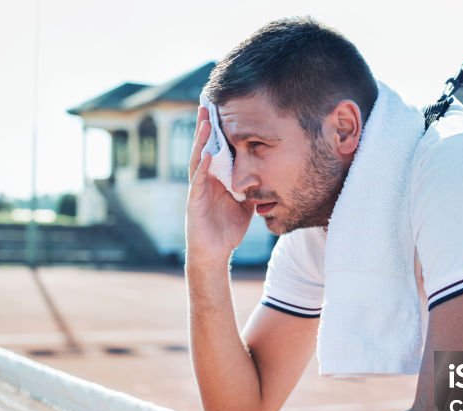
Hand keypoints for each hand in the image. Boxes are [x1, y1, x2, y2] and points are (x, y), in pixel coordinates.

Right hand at [185, 106, 253, 265]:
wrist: (215, 254)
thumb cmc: (227, 229)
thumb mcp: (246, 204)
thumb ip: (252, 187)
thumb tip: (269, 175)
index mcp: (215, 179)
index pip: (216, 150)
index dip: (217, 131)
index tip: (220, 109)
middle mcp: (204, 180)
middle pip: (204, 148)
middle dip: (204, 127)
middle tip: (206, 103)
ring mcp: (197, 190)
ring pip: (198, 159)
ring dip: (201, 140)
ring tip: (205, 121)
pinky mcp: (193, 202)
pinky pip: (197, 181)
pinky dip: (202, 167)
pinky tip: (207, 153)